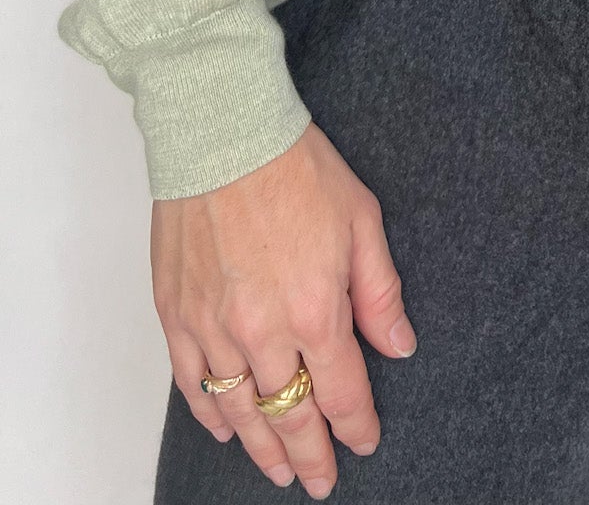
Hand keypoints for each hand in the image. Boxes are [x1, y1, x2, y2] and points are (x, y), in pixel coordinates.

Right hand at [151, 121, 415, 497]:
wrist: (223, 132)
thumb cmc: (294, 166)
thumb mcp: (362, 219)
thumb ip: (380, 292)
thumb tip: (399, 345)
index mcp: (315, 308)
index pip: (341, 392)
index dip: (356, 425)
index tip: (365, 441)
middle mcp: (262, 331)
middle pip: (289, 416)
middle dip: (310, 456)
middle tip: (320, 480)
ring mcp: (213, 328)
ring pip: (239, 412)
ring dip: (262, 448)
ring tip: (279, 470)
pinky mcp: (175, 315)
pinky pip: (192, 384)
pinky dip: (211, 414)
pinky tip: (227, 429)